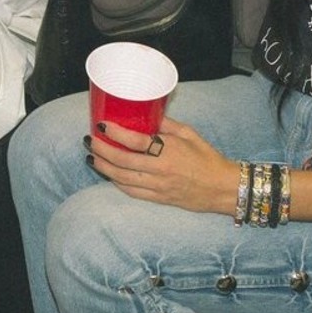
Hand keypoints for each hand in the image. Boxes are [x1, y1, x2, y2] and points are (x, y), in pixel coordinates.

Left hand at [85, 115, 233, 213]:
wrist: (221, 188)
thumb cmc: (207, 157)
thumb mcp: (189, 134)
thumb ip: (167, 124)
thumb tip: (147, 113)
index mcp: (169, 151)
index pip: (136, 141)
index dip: (116, 133)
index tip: (102, 125)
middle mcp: (161, 170)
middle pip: (124, 162)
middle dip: (102, 151)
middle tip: (90, 140)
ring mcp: (159, 187)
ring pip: (124, 179)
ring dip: (104, 168)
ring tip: (92, 157)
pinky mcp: (159, 199)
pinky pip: (133, 192)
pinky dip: (118, 183)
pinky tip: (109, 175)